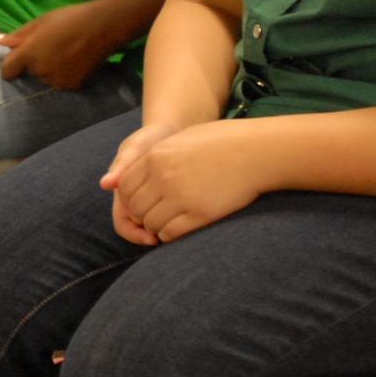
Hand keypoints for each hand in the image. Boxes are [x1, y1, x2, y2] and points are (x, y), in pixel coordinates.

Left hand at [0, 1, 118, 90]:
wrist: (103, 26)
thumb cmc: (69, 18)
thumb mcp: (40, 22)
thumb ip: (18, 35)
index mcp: (29, 54)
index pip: (7, 71)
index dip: (10, 65)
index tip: (17, 59)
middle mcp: (40, 71)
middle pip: (28, 72)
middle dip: (34, 62)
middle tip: (51, 46)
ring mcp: (57, 80)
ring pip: (45, 78)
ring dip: (49, 69)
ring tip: (65, 51)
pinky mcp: (72, 85)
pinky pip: (60, 82)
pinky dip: (64, 74)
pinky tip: (74, 60)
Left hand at [101, 121, 262, 244]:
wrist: (253, 151)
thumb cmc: (218, 143)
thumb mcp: (179, 142)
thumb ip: (151, 159)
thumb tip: (121, 180)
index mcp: (155, 157)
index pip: (125, 187)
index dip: (130, 199)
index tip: (140, 202)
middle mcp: (163, 177)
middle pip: (135, 208)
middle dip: (140, 215)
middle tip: (152, 215)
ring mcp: (181, 196)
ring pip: (150, 223)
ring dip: (154, 226)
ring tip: (167, 221)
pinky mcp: (199, 213)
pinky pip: (170, 233)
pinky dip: (168, 234)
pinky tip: (178, 228)